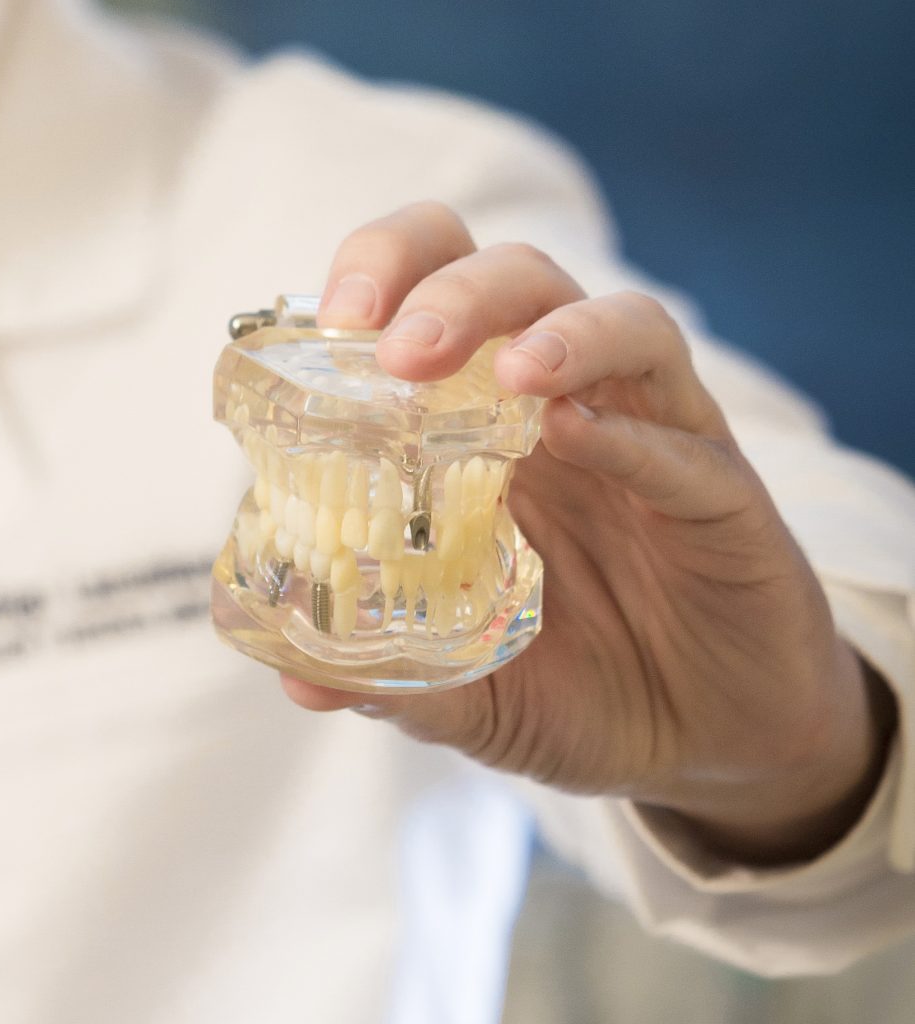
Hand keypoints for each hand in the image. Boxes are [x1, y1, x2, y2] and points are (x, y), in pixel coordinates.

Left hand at [285, 204, 895, 864]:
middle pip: (518, 277)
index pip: (430, 288)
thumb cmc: (578, 687)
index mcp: (483, 422)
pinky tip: (580, 436)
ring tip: (514, 375)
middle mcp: (567, 404)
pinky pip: (685, 443)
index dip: (381, 272)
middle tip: (402, 352)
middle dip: (453, 290)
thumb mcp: (470, 691)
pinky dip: (631, 433)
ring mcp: (656, 438)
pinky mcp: (727, 494)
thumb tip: (296, 680)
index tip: (332, 322)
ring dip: (558, 331)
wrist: (708, 750)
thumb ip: (392, 676)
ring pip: (623, 325)